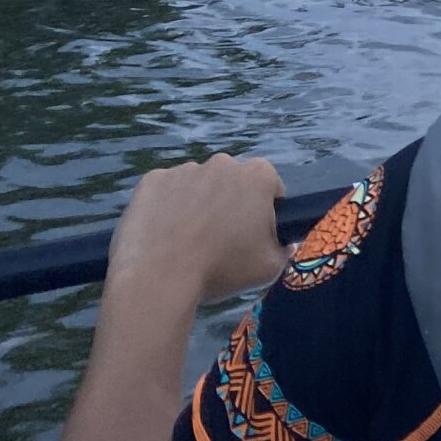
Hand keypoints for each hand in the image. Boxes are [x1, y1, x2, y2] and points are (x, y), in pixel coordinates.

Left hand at [105, 154, 288, 303]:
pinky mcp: (152, 179)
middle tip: (218, 239)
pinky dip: (166, 206)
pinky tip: (162, 233)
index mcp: (258, 175)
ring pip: (198, 185)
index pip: (269, 187)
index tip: (251, 234)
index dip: (263, 211)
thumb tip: (288, 244)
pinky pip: (166, 190)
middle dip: (229, 203)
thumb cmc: (220, 270)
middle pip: (232, 182)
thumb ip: (286, 251)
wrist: (158, 278)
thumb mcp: (269, 268)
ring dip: (197, 203)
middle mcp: (223, 163)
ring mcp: (184, 169)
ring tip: (185, 240)